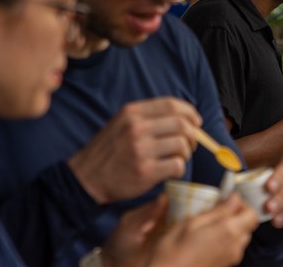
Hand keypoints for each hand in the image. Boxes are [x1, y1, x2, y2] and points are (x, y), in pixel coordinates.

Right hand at [68, 97, 202, 203]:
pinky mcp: (145, 171)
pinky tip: (170, 171)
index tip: (196, 121)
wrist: (86, 179)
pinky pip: (177, 165)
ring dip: (186, 153)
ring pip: (182, 145)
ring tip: (177, 158)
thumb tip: (185, 117)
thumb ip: (148, 116)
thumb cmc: (109, 151)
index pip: (172, 104)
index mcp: (132, 112)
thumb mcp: (122, 123)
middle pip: (182, 124)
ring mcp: (141, 149)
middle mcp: (137, 128)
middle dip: (192, 135)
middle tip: (189, 145)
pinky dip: (179, 169)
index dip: (190, 112)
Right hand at [102, 193, 257, 266]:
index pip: (252, 214)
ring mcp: (231, 258)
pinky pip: (232, 247)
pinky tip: (207, 238)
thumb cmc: (174, 250)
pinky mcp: (225, 265)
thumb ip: (218, 210)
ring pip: (240, 237)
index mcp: (229, 232)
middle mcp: (235, 246)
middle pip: (248, 225)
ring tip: (210, 224)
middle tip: (217, 210)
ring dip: (231, 228)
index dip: (242, 204)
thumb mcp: (192, 222)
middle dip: (236, 215)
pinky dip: (225, 239)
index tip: (228, 199)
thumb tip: (233, 197)